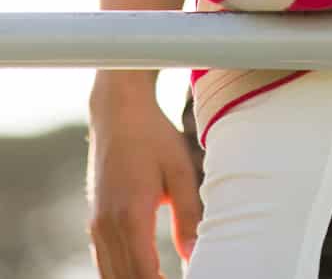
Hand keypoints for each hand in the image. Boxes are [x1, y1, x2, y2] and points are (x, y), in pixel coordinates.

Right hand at [88, 81, 201, 277]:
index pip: (143, 273)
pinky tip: (142, 274)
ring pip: (109, 275)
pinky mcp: (94, 221)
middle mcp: (107, 225)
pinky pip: (103, 261)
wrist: (118, 110)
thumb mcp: (180, 170)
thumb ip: (188, 215)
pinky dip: (120, 274)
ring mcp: (96, 224)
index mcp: (131, 214)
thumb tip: (194, 256)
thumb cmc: (154, 136)